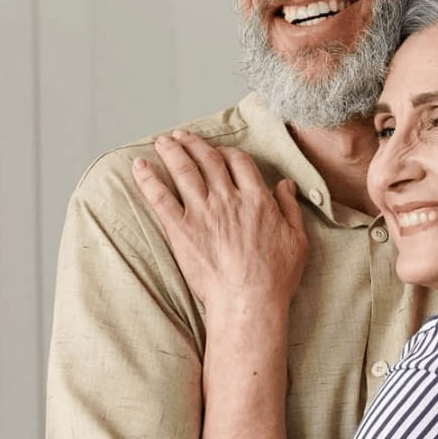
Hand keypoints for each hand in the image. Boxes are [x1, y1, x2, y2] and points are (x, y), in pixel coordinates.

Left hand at [130, 130, 306, 318]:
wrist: (248, 302)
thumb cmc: (276, 277)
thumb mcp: (298, 239)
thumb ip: (290, 207)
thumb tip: (286, 184)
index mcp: (257, 199)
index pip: (239, 162)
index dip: (227, 152)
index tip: (219, 152)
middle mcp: (228, 199)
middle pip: (208, 160)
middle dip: (194, 143)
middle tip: (182, 136)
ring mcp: (202, 213)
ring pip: (184, 171)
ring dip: (172, 151)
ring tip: (162, 141)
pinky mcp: (181, 230)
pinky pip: (160, 198)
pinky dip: (148, 180)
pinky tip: (139, 166)